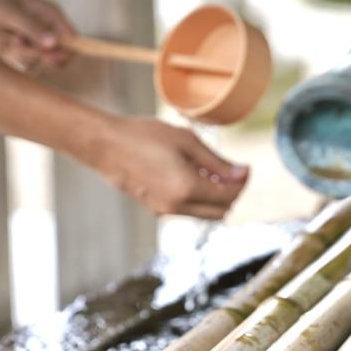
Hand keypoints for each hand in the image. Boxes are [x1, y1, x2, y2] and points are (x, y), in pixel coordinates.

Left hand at [0, 0, 74, 72]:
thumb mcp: (10, 11)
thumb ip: (32, 27)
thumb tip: (54, 44)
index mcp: (51, 15)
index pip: (72, 41)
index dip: (64, 52)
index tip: (48, 57)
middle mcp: (48, 31)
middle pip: (55, 58)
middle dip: (31, 53)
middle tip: (14, 40)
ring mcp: (36, 44)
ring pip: (36, 64)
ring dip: (14, 53)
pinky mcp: (25, 55)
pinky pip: (22, 67)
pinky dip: (6, 57)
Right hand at [88, 118, 248, 219]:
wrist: (105, 145)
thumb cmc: (144, 136)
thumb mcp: (186, 141)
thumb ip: (218, 162)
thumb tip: (243, 174)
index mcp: (188, 189)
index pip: (229, 196)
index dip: (242, 182)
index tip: (246, 167)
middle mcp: (178, 207)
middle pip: (221, 211)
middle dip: (232, 193)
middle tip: (232, 170)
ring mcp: (165, 211)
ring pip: (205, 213)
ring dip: (215, 197)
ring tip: (208, 169)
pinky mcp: (155, 210)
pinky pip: (187, 210)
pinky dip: (198, 198)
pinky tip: (190, 174)